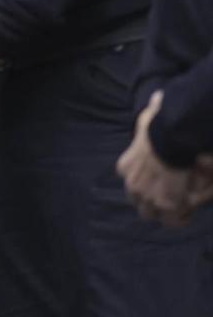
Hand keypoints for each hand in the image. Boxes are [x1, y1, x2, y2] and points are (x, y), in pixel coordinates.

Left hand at [119, 92, 199, 225]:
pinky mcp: (166, 203)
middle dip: (153, 204)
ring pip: (154, 213)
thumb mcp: (149, 117)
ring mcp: (146, 195)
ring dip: (168, 213)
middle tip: (172, 201)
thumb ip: (153, 109)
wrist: (171, 136)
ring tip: (182, 209)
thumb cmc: (162, 126)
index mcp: (126, 167)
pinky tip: (190, 212)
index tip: (161, 183)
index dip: (147, 185)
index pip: (132, 184)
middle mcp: (132, 184)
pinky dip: (182, 217)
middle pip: (140, 203)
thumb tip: (157, 97)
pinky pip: (173, 219)